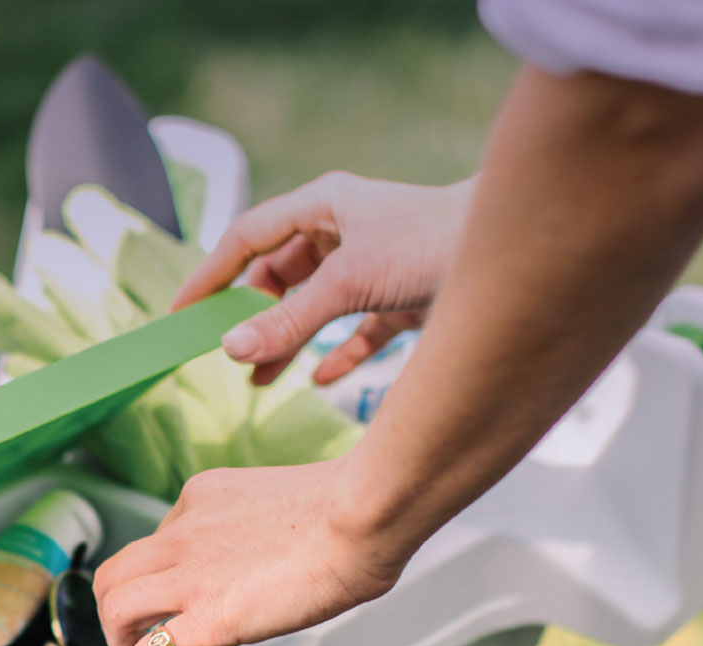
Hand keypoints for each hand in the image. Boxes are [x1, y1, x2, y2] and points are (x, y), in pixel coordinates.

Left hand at [95, 457, 409, 645]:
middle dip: (117, 611)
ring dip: (118, 643)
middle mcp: (183, 532)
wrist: (361, 518)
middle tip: (138, 637)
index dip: (164, 576)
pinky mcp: (206, 618)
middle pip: (115, 573)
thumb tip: (278, 560)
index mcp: (202, 497)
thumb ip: (262, 529)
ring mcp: (189, 574)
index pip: (159, 540)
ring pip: (114, 607)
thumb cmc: (352, 512)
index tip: (182, 598)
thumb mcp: (284, 504)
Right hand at [172, 173, 472, 386]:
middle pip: (278, 276)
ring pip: (313, 307)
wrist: (520, 253)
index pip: (247, 238)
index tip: (182, 314)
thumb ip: (287, 321)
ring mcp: (373, 266)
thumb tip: (231, 350)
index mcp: (323, 206)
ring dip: (287, 341)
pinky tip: (319, 381)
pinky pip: (354, 332)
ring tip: (260, 380)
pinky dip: (336, 356)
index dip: (211, 275)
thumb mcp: (347, 282)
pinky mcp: (401, 298)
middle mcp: (344, 232)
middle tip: (227, 355)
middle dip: (252, 317)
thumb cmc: (431, 243)